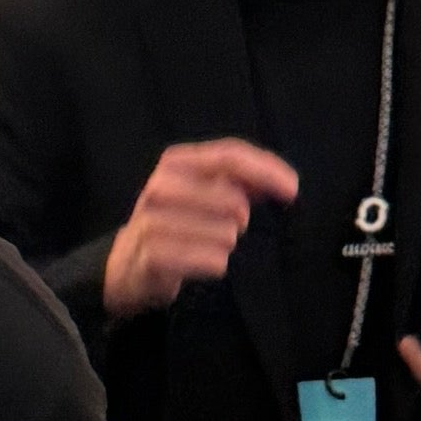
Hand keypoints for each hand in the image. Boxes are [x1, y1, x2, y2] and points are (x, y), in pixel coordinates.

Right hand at [103, 135, 298, 318]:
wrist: (126, 265)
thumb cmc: (177, 223)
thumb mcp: (205, 193)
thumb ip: (242, 182)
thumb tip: (285, 182)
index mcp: (177, 162)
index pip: (229, 155)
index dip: (266, 170)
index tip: (293, 190)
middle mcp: (161, 186)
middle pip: (230, 197)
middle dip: (242, 215)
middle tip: (237, 226)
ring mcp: (153, 221)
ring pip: (224, 233)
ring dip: (227, 243)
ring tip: (212, 245)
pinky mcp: (152, 256)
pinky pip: (210, 260)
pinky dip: (216, 264)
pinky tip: (208, 263)